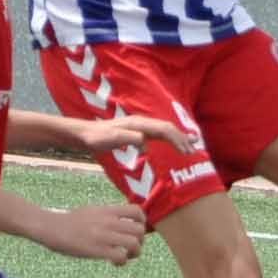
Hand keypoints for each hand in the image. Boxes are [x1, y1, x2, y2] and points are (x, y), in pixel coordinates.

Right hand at [39, 203, 145, 266]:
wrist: (53, 228)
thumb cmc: (71, 221)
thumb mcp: (92, 211)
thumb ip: (109, 214)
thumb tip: (123, 219)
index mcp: (108, 210)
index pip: (137, 211)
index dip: (142, 222)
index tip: (135, 230)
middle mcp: (109, 221)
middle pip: (139, 230)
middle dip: (140, 241)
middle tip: (131, 247)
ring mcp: (104, 235)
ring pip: (134, 244)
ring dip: (134, 253)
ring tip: (125, 256)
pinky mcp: (98, 250)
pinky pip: (121, 256)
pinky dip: (122, 262)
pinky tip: (114, 262)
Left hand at [78, 115, 197, 157]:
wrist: (85, 134)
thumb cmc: (97, 138)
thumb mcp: (111, 139)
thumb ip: (128, 139)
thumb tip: (145, 142)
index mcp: (139, 124)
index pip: (164, 129)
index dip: (177, 140)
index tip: (186, 153)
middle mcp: (142, 122)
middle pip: (168, 128)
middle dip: (182, 139)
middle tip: (192, 154)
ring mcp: (140, 126)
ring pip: (165, 129)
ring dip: (178, 138)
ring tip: (190, 148)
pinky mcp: (138, 132)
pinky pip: (158, 133)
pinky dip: (170, 138)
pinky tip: (174, 143)